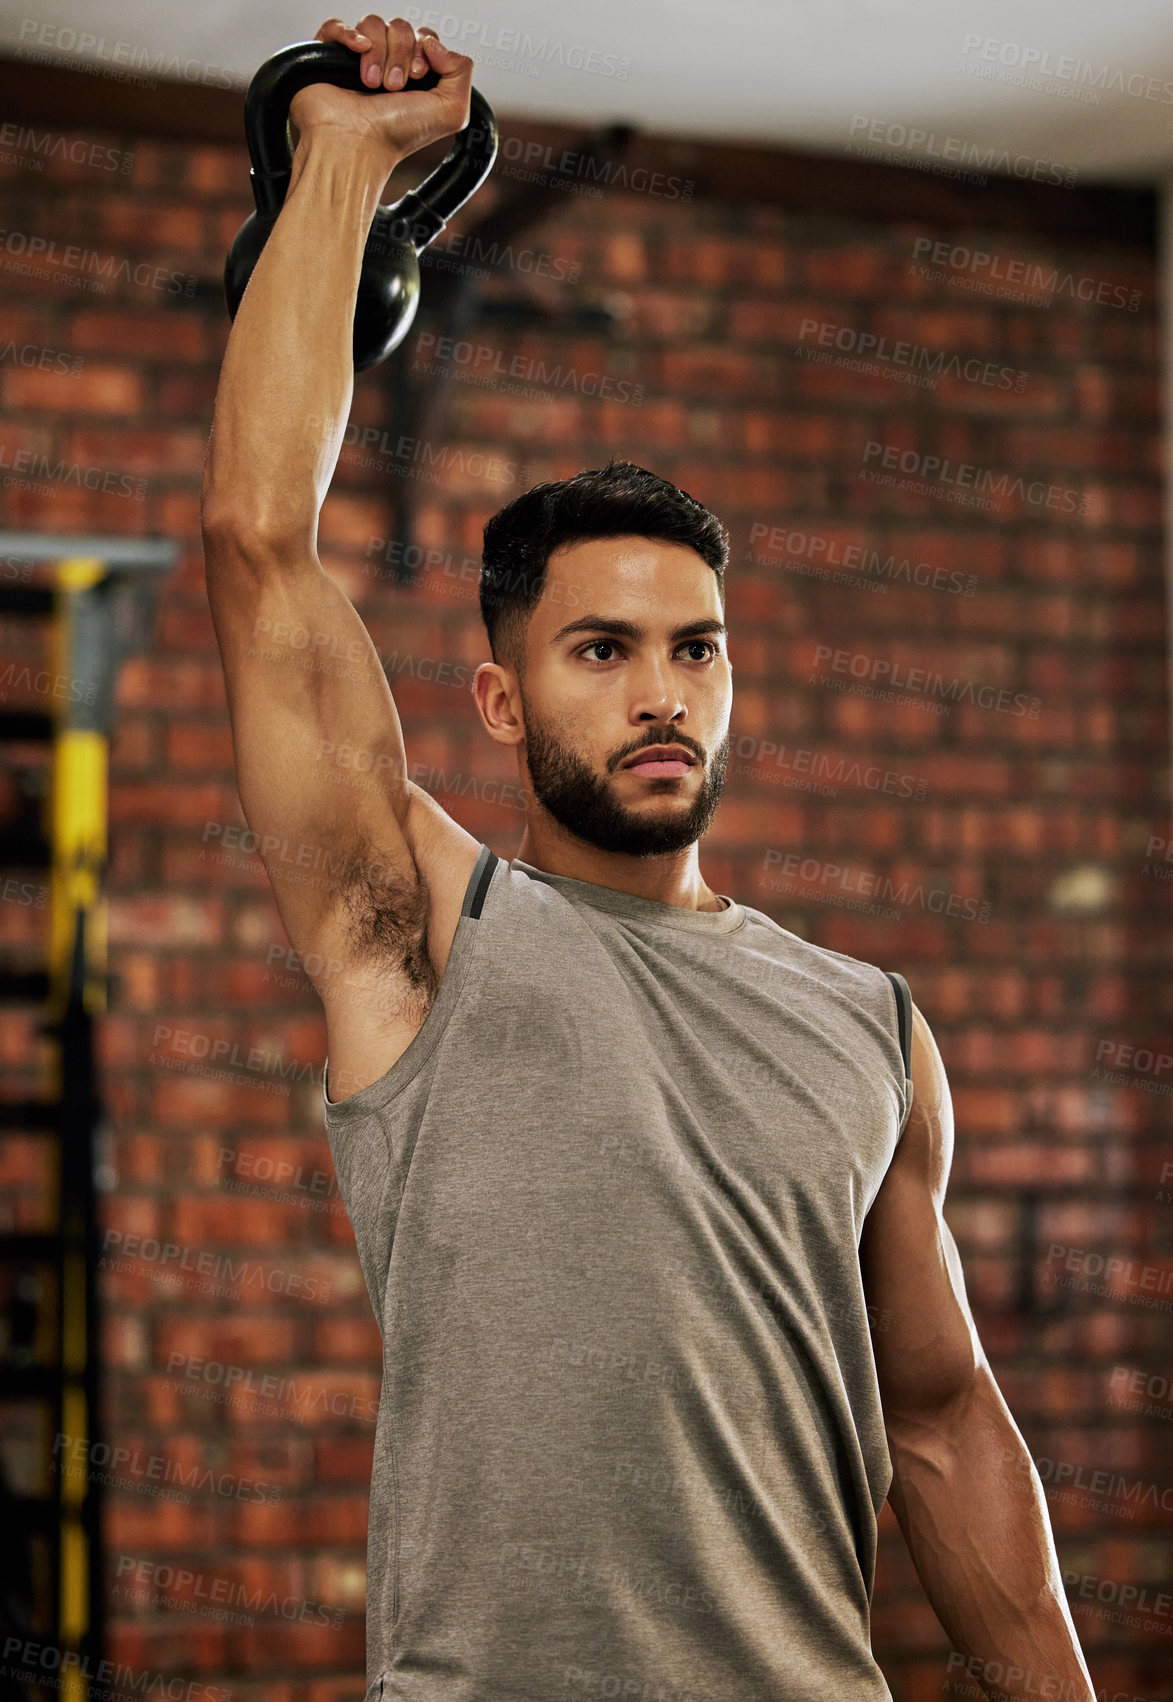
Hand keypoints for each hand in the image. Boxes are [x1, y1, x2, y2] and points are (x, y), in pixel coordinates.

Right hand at [289, 15, 472, 168]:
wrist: (357, 145)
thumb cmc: (397, 136)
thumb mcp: (452, 112)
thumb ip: (462, 71)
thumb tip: (434, 43)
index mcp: (415, 76)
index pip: (424, 37)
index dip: (424, 49)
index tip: (417, 76)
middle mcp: (388, 66)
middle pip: (400, 27)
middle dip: (401, 53)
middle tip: (394, 87)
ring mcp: (357, 60)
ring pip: (372, 23)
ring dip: (377, 52)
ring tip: (373, 85)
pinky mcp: (329, 56)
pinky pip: (337, 25)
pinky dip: (349, 34)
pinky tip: (358, 53)